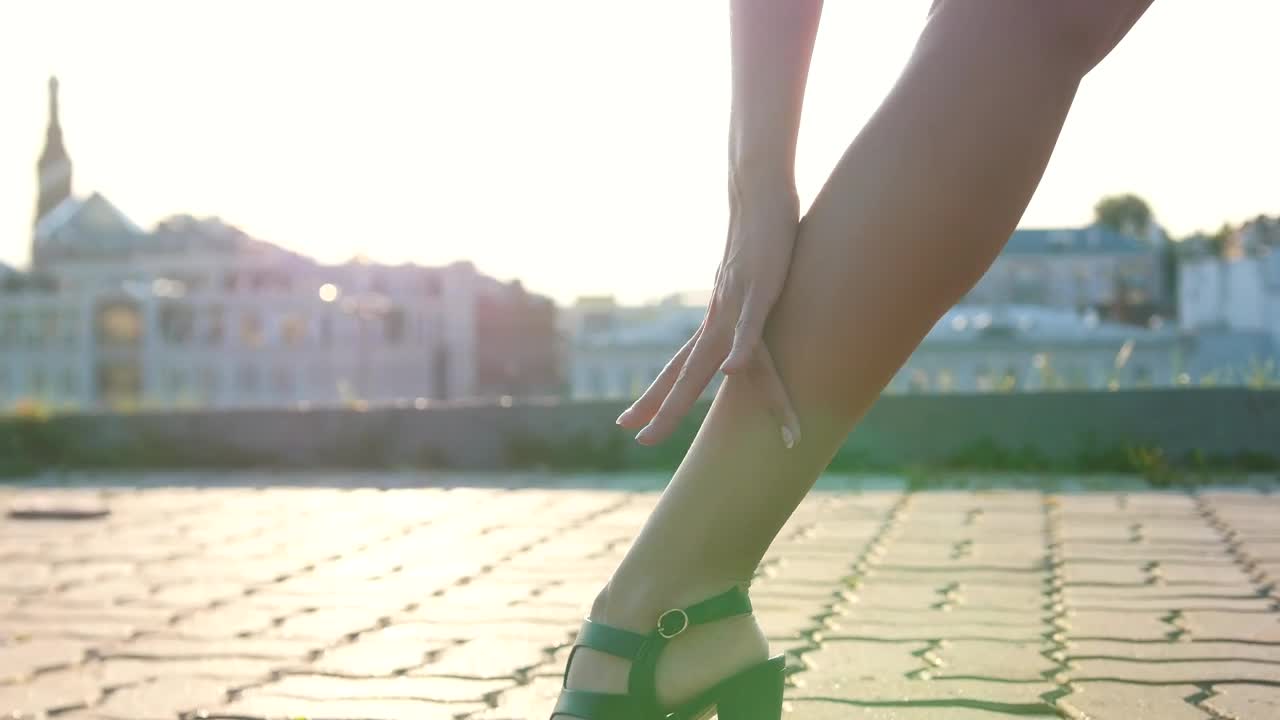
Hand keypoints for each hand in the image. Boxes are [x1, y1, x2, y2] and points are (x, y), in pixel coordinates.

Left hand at [615, 179, 801, 447]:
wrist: (757, 194)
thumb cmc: (760, 238)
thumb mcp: (750, 284)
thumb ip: (745, 309)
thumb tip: (744, 323)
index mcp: (713, 319)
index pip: (678, 367)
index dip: (656, 396)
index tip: (632, 425)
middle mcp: (716, 316)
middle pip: (683, 373)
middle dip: (661, 408)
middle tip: (633, 439)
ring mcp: (735, 304)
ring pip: (707, 358)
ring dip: (687, 393)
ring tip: (666, 423)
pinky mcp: (760, 287)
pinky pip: (749, 325)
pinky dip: (740, 349)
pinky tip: (731, 373)